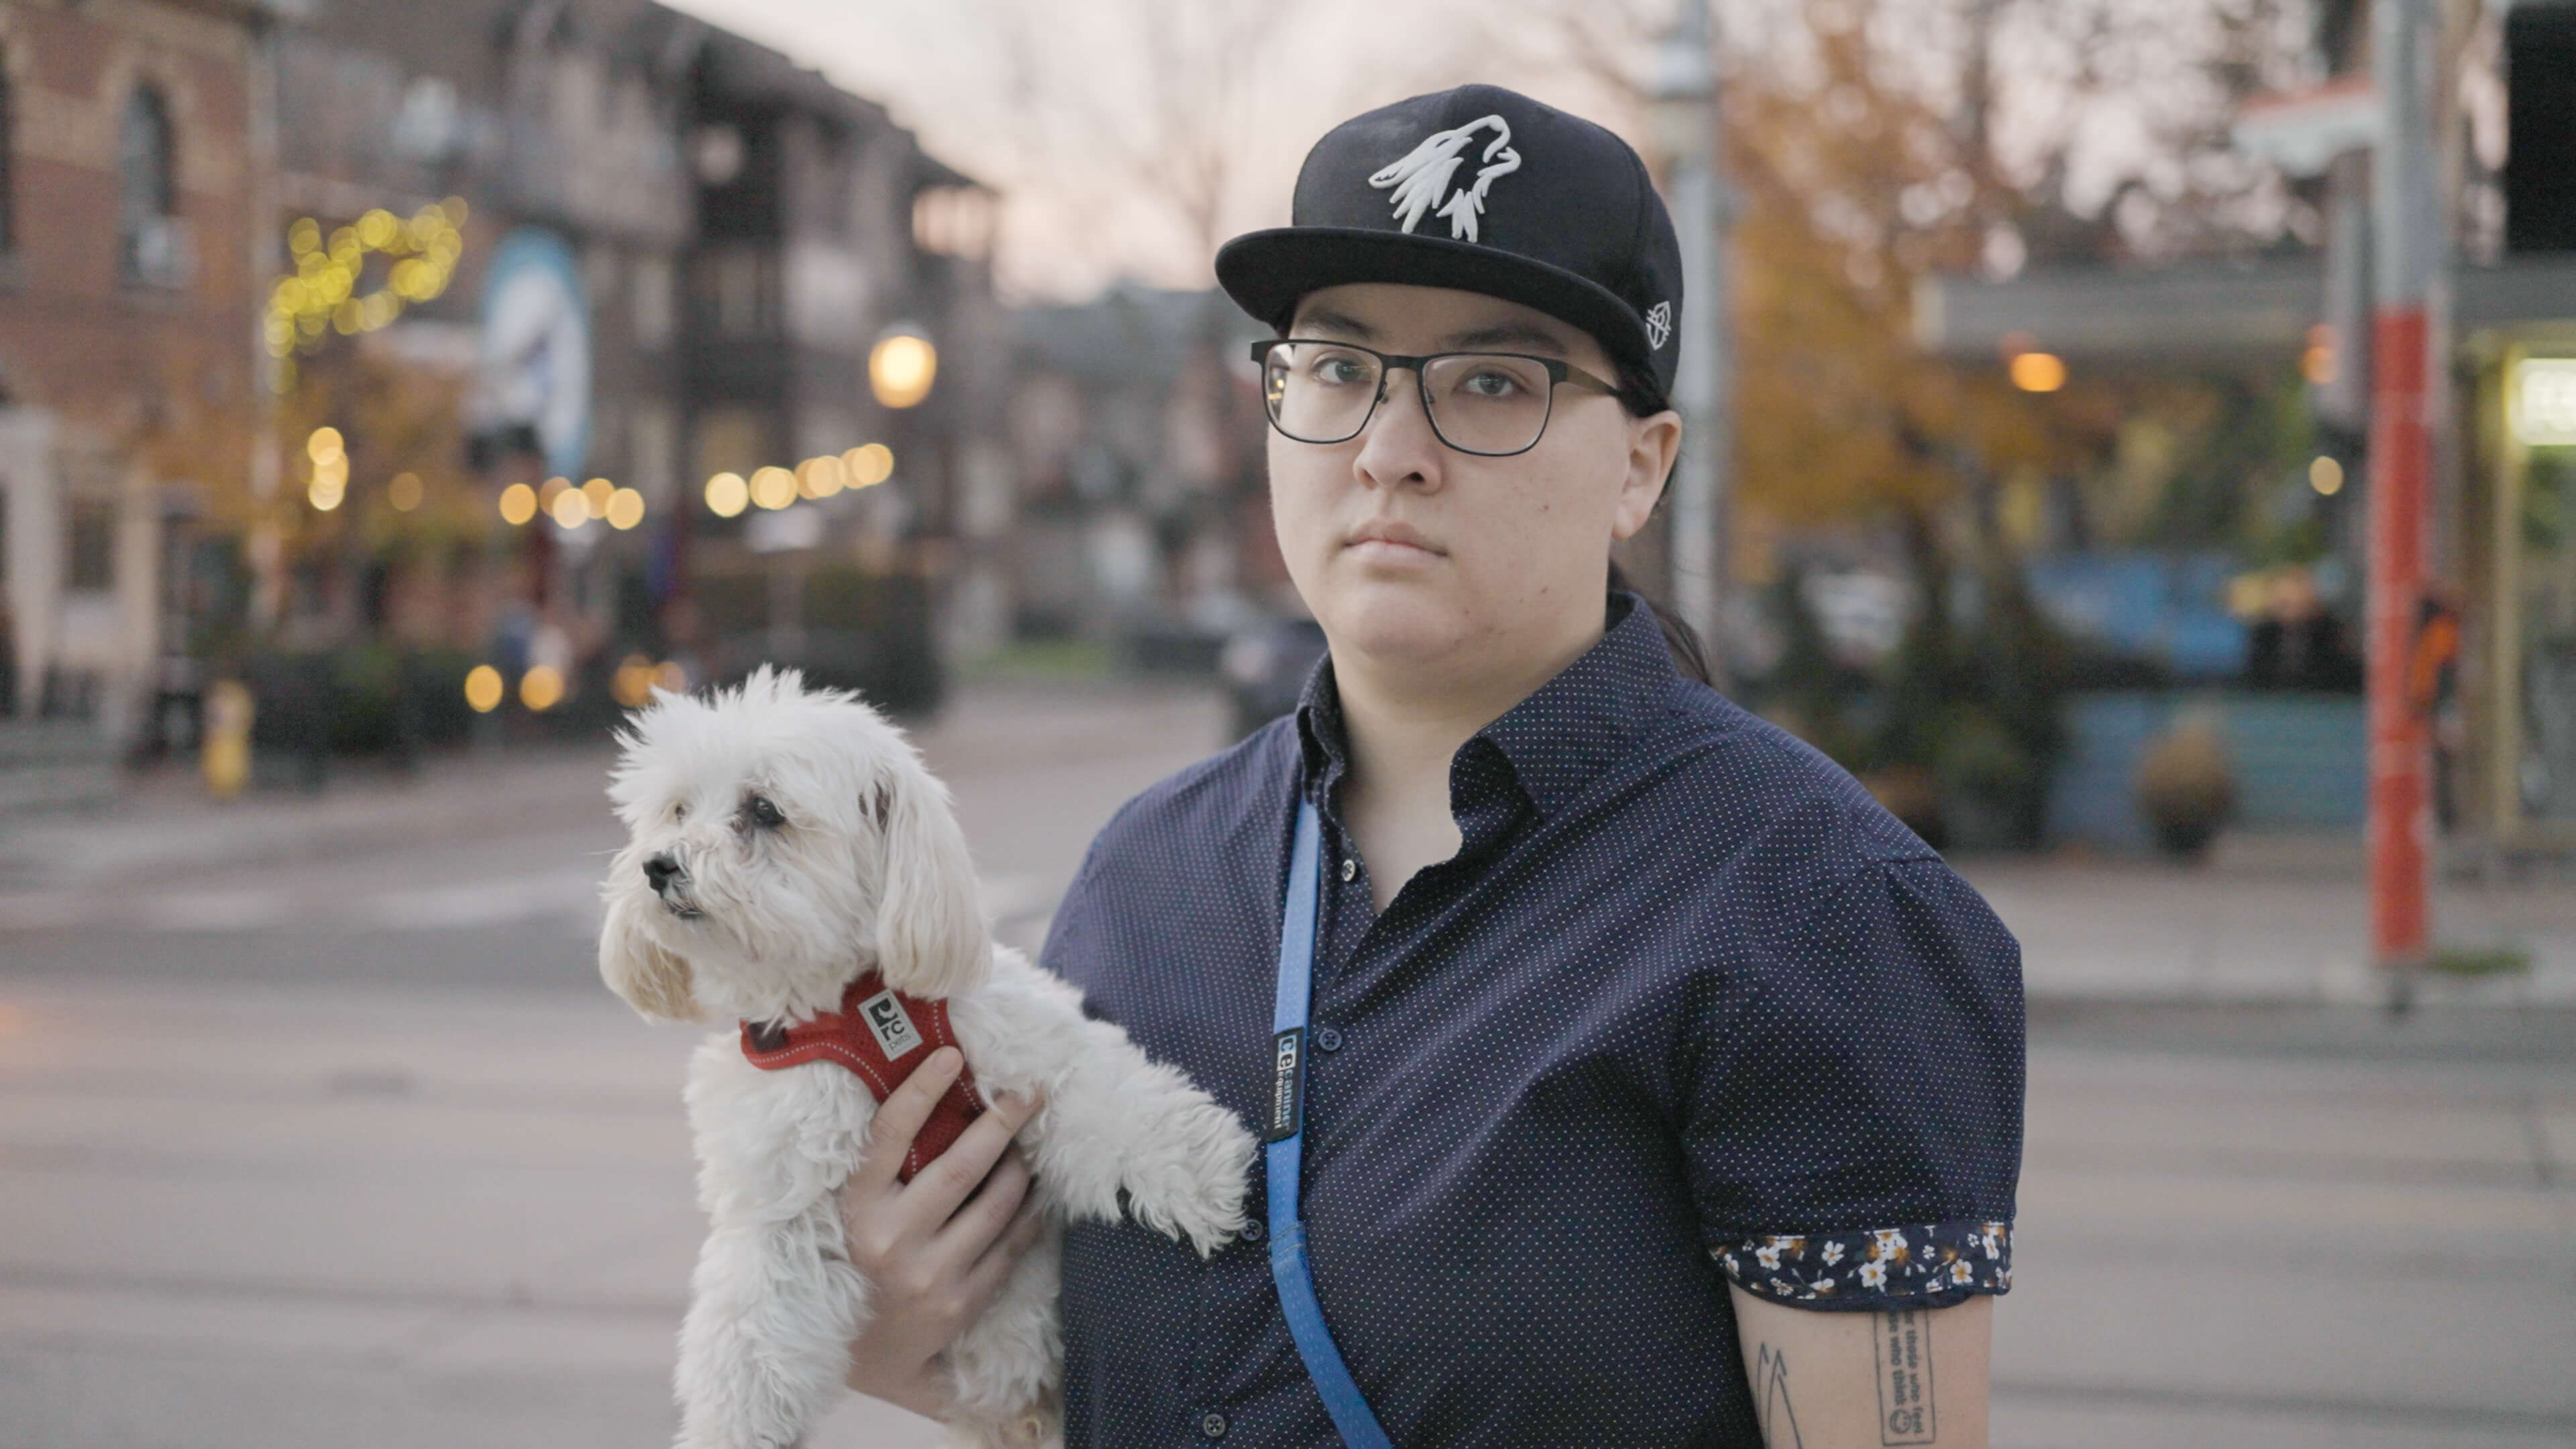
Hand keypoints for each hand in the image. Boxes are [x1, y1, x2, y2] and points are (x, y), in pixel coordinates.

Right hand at [840, 1047, 1046, 1417]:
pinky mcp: (961, 1303)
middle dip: (1001, 1121)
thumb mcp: (856, 1215)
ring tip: (1030, 1148)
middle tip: (1028, 1091)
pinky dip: (1029, 1215)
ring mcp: (929, 1274)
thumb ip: (886, 1169)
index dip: (920, 1091)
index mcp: (857, 1208)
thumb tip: (940, 1098)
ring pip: (996, 1204)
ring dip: (1021, 1169)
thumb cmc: (860, 1263)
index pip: (888, 1136)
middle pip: (961, 1166)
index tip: (950, 1055)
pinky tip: (1036, 1197)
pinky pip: (1011, 1245)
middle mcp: (890, 1239)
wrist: (864, 1353)